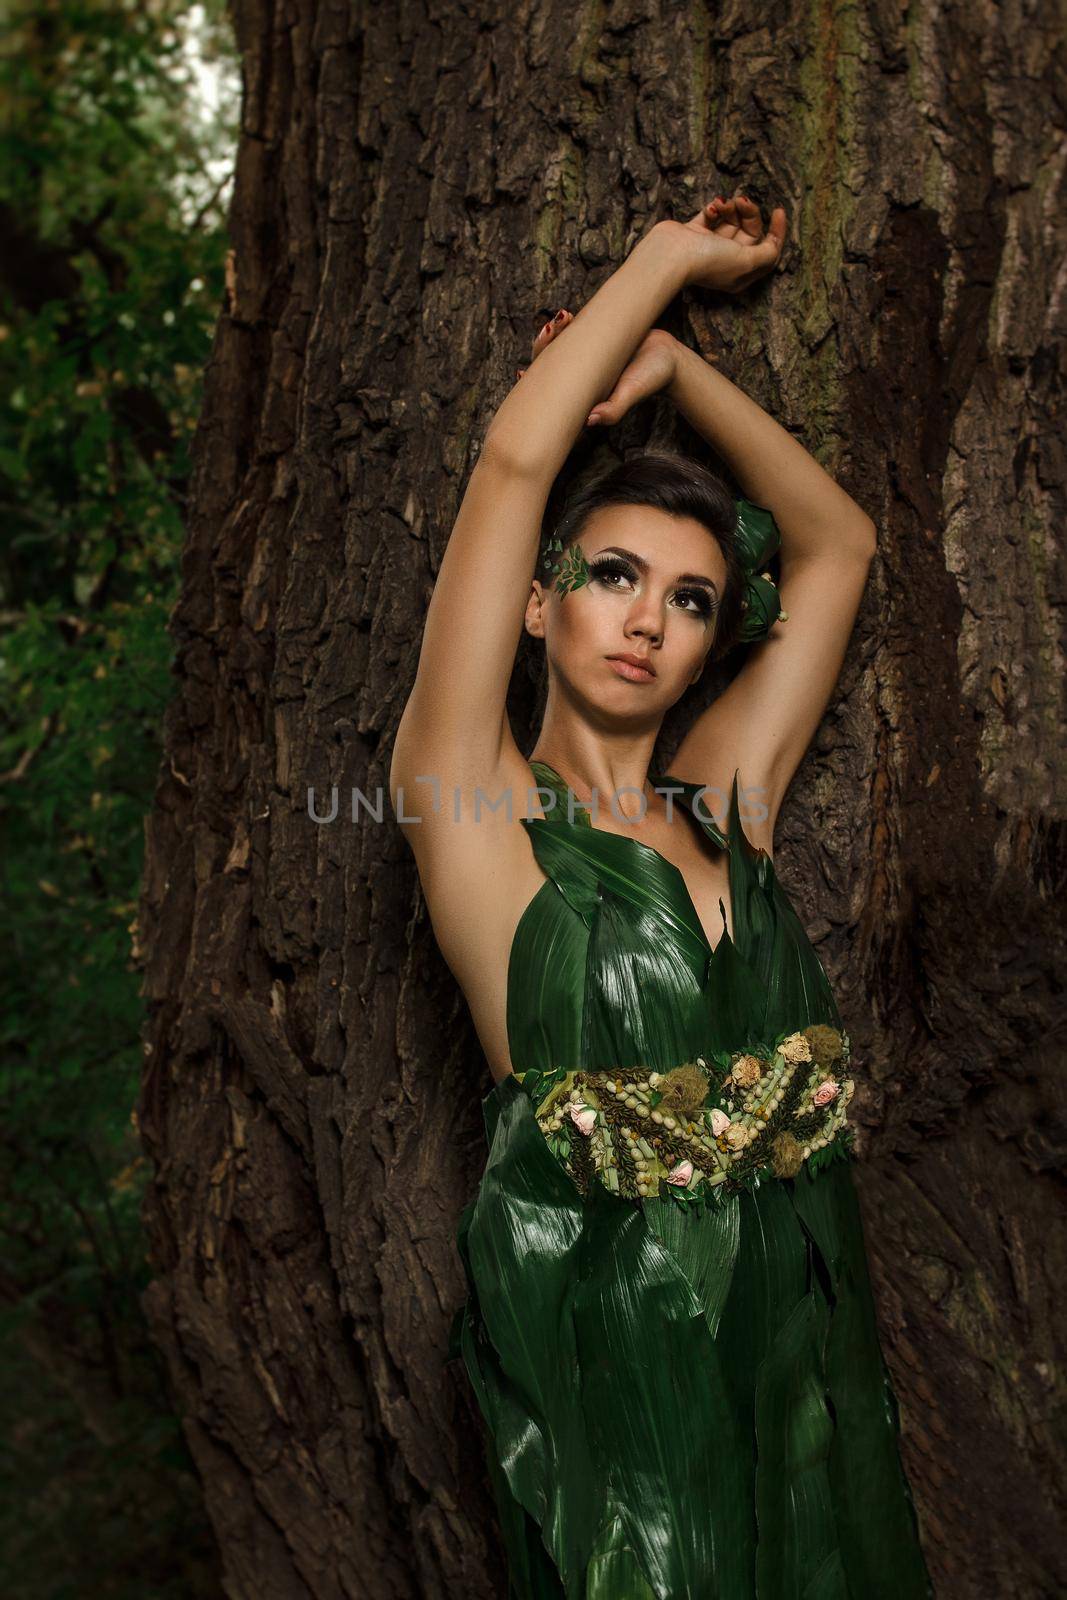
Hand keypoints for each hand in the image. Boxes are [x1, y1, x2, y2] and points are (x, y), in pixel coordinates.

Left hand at [518, 316, 684, 426]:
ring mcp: (583, 358)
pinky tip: (566, 315)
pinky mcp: (591, 340)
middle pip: (545, 365)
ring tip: (561, 317)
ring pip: (556, 347)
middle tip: (548, 330)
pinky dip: (564, 325)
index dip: (530, 385)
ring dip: (551, 333)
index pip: (547, 393)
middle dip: (540, 347)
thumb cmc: (650, 379)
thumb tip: (590, 421)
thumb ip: (615, 410)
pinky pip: (570, 333)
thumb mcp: (633, 393)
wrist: (668, 356)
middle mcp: (578, 378)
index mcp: (580, 395)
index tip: (520, 372)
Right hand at [658, 192, 786, 293]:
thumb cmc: (709, 261)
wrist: (671, 254)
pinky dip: (713, 209)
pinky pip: (712, 216)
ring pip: (731, 220)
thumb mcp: (747, 261)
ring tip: (722, 204)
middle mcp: (727, 261)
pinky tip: (710, 209)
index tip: (778, 211)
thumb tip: (774, 243)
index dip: (777, 231)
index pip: (767, 250)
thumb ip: (768, 253)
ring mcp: (710, 247)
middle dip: (749, 213)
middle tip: (742, 201)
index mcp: (741, 272)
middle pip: (749, 231)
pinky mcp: (695, 234)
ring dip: (730, 207)